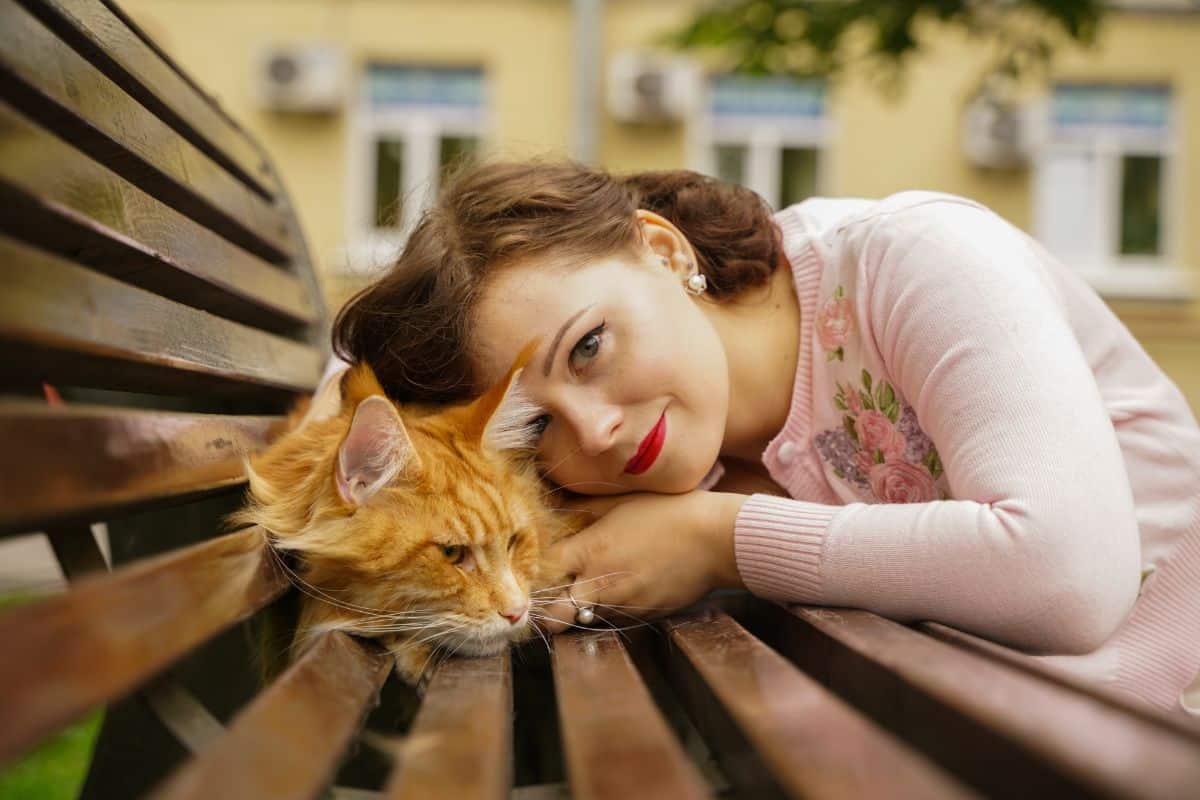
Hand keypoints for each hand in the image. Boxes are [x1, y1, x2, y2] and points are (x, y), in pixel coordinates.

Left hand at [535, 490, 746, 633]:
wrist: (716, 539)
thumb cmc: (668, 511)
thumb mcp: (620, 500)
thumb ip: (581, 508)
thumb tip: (552, 505)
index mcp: (589, 552)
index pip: (541, 575)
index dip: (533, 575)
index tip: (534, 570)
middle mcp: (600, 585)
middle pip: (553, 615)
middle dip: (547, 609)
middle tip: (550, 593)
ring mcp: (622, 605)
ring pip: (583, 620)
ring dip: (580, 608)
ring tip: (594, 584)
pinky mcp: (642, 616)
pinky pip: (614, 619)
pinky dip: (611, 609)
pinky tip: (625, 586)